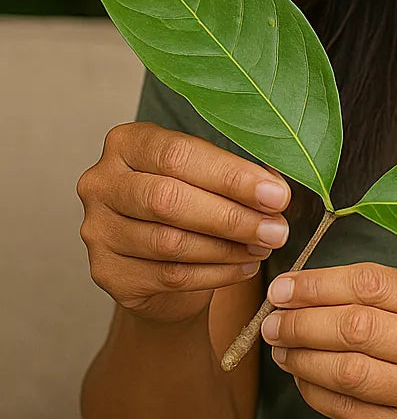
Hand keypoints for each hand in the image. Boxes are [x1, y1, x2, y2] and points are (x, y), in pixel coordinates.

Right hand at [76, 121, 291, 322]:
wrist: (158, 256)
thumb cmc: (189, 198)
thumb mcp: (208, 172)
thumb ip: (237, 172)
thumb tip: (277, 186)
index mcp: (128, 142)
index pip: (179, 155)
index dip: (232, 176)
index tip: (277, 195)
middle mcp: (101, 182)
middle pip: (168, 199)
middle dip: (232, 216)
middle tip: (276, 229)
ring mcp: (97, 230)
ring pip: (169, 242)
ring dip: (228, 247)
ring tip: (264, 246)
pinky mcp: (106, 272)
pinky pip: (169, 276)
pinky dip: (216, 273)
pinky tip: (245, 266)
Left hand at [261, 261, 396, 418]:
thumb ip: (384, 291)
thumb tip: (305, 286)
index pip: (374, 284)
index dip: (320, 283)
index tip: (285, 286)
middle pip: (358, 327)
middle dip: (303, 321)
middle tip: (274, 319)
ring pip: (349, 371)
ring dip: (304, 357)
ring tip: (281, 346)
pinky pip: (349, 409)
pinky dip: (316, 391)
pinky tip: (302, 376)